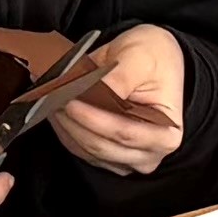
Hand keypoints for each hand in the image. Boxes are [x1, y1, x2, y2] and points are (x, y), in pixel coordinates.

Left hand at [45, 23, 187, 176]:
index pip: (124, 133)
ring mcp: (129, 159)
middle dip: (74, 122)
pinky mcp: (110, 157)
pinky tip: (56, 112)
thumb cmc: (154, 58)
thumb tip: (90, 93)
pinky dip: (66, 132)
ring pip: (88, 151)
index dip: (93, 119)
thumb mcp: (141, 58)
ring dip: (66, 127)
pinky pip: (81, 150)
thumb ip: (119, 78)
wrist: (153, 59)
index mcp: (167, 134)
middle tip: (52, 98)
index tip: (69, 101)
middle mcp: (150, 154)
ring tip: (50, 101)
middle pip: (102, 146)